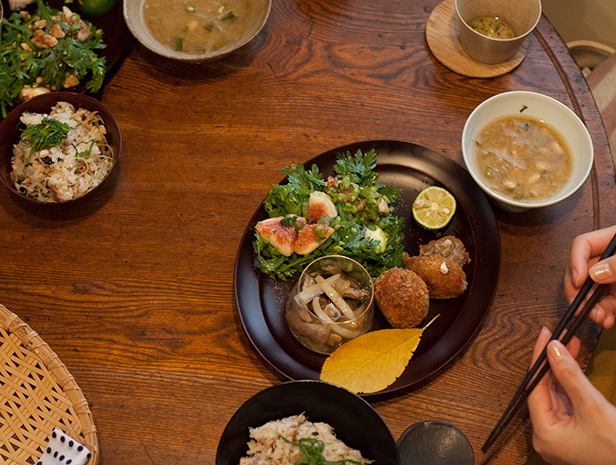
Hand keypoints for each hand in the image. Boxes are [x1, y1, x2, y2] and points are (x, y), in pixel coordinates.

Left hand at [527, 327, 615, 464]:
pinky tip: (572, 363)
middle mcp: (547, 434)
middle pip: (543, 389)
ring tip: (568, 344)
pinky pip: (566, 400)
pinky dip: (569, 382)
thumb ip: (570, 375)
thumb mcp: (592, 405)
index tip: (544, 337)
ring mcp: (559, 433)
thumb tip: (554, 349)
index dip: (539, 359)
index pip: (534, 387)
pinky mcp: (572, 430)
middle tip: (557, 337)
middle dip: (552, 361)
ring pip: (555, 392)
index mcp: (544, 434)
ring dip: (562, 369)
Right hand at [564, 225, 615, 327]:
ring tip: (598, 317)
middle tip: (581, 304)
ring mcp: (613, 276)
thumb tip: (595, 273)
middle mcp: (609, 258)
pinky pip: (604, 302)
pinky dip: (603, 312)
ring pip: (590, 290)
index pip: (582, 244)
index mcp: (613, 240)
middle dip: (579, 291)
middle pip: (581, 270)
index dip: (576, 262)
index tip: (579, 281)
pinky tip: (606, 319)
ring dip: (590, 307)